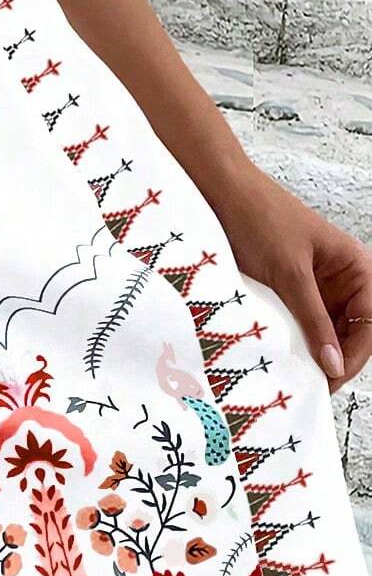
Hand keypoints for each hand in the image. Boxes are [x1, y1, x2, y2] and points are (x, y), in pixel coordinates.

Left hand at [210, 166, 371, 389]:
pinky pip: (300, 319)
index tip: (329, 381)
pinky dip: (293, 337)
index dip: (353, 356)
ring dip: (313, 350)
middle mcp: (343, 276)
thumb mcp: (289, 274)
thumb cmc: (258, 219)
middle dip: (335, 357)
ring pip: (326, 329)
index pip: (371, 324)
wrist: (219, 190)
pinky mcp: (290, 286)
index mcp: (356, 266)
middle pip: (352, 331)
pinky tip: (279, 353)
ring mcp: (316, 282)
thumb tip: (333, 364)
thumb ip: (314, 319)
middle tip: (311, 386)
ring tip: (294, 375)